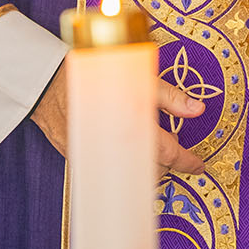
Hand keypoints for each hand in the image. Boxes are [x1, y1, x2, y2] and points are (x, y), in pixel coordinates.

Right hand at [29, 60, 208, 175]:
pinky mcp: (78, 158)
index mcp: (133, 128)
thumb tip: (198, 109)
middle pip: (150, 169)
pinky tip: (125, 154)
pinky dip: (120, 166)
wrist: (49, 78)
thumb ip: (170, 97)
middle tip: (173, 148)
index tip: (198, 166)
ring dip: (143, 167)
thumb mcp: (139, 78)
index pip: (168, 154)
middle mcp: (114, 148)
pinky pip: (106, 170)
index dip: (187, 161)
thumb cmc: (97, 74)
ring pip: (128, 175)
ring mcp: (96, 156)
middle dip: (166, 163)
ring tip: (150, 151)